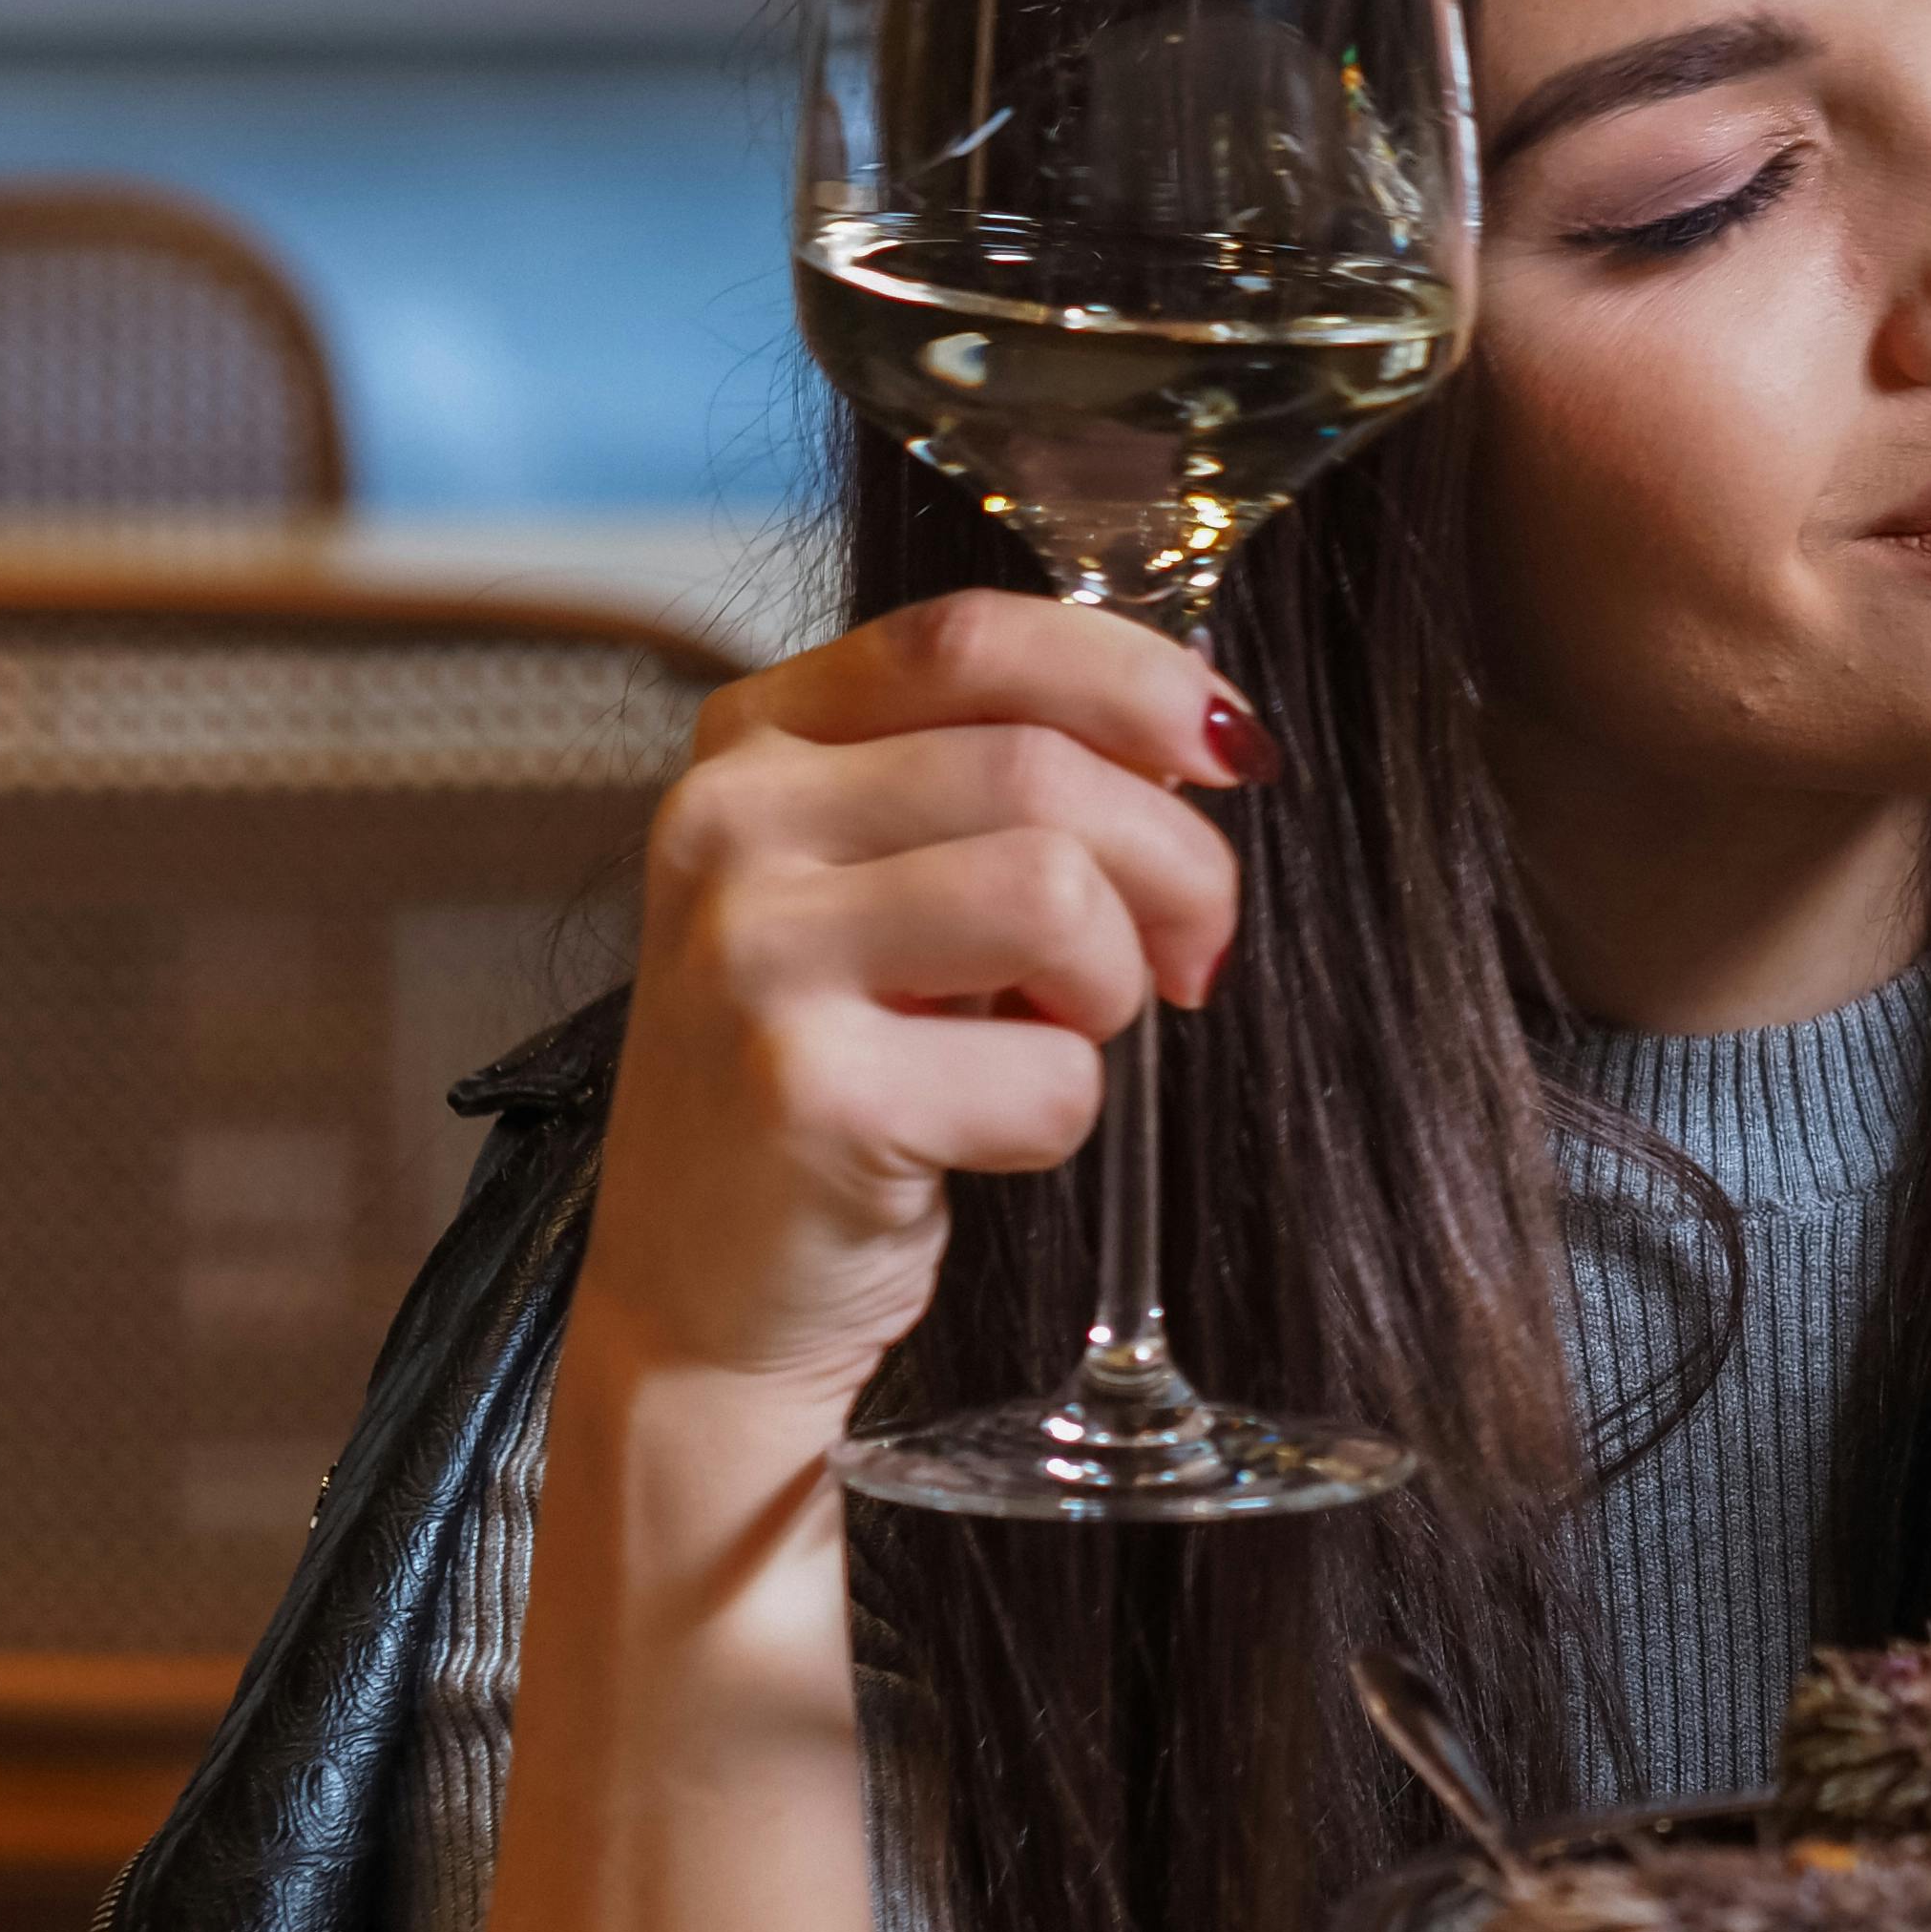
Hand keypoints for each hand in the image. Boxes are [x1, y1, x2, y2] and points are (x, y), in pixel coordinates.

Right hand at [576, 592, 1270, 1416]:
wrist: (700, 1295)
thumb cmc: (826, 1078)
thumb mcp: (880, 890)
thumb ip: (992, 788)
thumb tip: (1199, 734)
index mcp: (753, 744)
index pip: (973, 636)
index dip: (1136, 679)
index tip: (1229, 748)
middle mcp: (730, 824)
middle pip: (1040, 767)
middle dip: (1177, 866)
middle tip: (1189, 955)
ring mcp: (751, 952)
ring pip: (1054, 891)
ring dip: (1115, 981)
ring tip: (1065, 1032)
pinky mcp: (804, 1090)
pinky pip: (1046, 1072)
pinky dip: (1060, 1115)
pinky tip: (985, 1135)